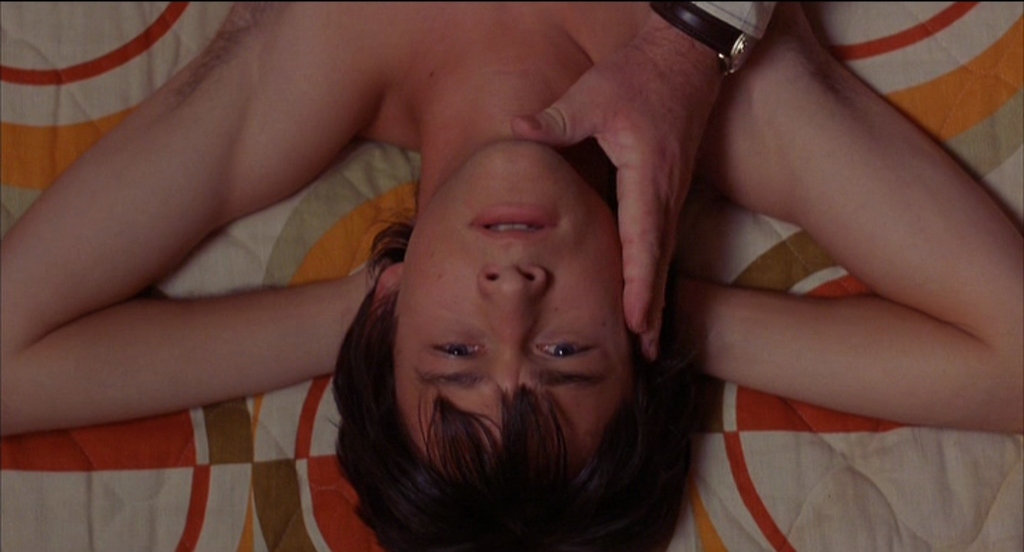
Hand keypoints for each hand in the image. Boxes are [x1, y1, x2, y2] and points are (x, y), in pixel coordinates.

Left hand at [512, 13, 722, 359]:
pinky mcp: (669, 189)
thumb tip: (518, 131)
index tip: (636, 322)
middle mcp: (666, 193)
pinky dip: (655, 272)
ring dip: (656, 297)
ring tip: (649, 339)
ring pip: (663, 255)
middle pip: (659, 262)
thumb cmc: (641, 75)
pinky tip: (646, 293)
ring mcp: (672, 193)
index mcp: (648, 176)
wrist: (686, 56)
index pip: (644, 240)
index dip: (639, 285)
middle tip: (646, 353)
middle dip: (653, 309)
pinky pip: (662, 240)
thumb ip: (556, 118)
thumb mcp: (595, 93)